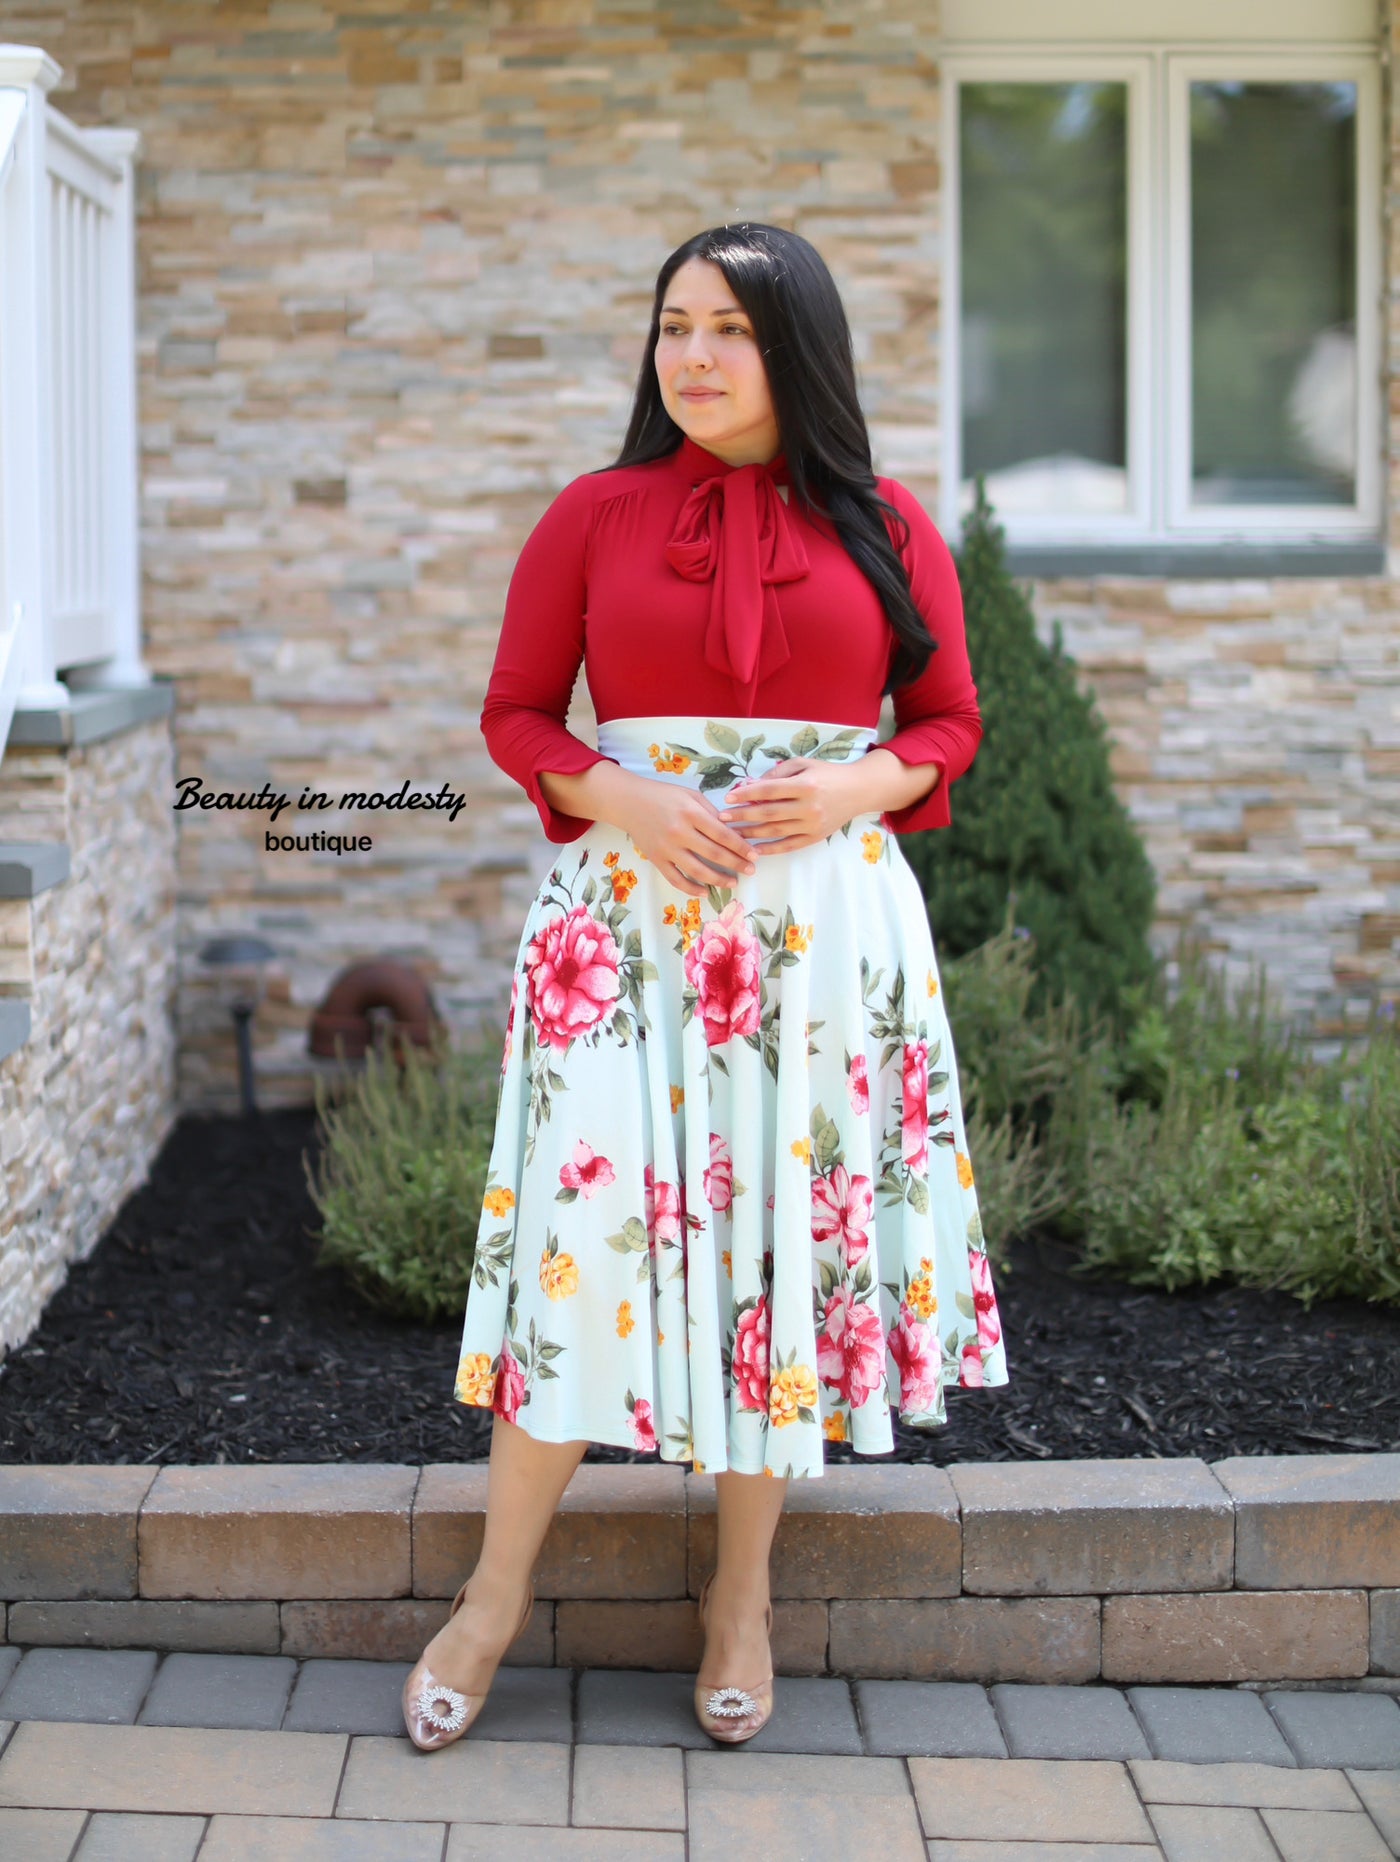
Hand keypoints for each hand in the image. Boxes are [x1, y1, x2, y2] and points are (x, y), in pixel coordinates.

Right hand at [617, 777, 759, 895]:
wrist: (629, 802)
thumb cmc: (664, 795)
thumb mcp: (690, 795)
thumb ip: (711, 812)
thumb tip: (731, 830)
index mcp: (691, 813)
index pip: (722, 834)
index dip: (741, 847)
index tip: (754, 855)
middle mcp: (679, 832)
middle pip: (714, 853)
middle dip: (736, 864)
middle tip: (751, 871)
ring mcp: (667, 848)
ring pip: (697, 870)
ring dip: (718, 879)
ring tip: (732, 882)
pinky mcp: (656, 859)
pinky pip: (676, 879)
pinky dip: (691, 889)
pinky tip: (704, 892)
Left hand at [718, 758, 866, 855]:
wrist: (858, 790)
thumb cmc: (827, 774)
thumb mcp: (804, 764)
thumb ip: (777, 773)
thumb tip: (751, 785)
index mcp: (805, 785)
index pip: (769, 791)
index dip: (747, 795)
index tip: (728, 798)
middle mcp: (809, 806)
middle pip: (769, 813)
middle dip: (742, 816)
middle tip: (722, 818)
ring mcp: (813, 824)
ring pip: (776, 831)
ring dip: (751, 833)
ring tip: (731, 833)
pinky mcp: (816, 837)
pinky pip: (789, 845)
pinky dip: (771, 848)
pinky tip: (755, 849)